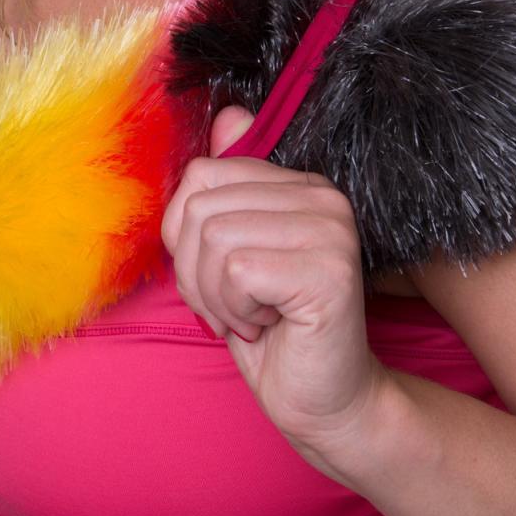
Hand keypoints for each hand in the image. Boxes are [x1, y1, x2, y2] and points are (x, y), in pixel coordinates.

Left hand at [161, 108, 389, 479]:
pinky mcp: (327, 270)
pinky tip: (266, 325)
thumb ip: (227, 189)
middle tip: (232, 305)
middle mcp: (322, 196)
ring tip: (249, 316)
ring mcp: (330, 229)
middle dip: (195, 272)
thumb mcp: (233, 254)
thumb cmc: (272, 328)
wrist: (325, 400)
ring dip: (214, 296)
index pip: (201, 176)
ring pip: (213, 240)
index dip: (186, 235)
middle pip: (200, 208)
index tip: (218, 275)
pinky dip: (234, 311)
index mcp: (300, 184)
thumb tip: (227, 115)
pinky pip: (235, 272)